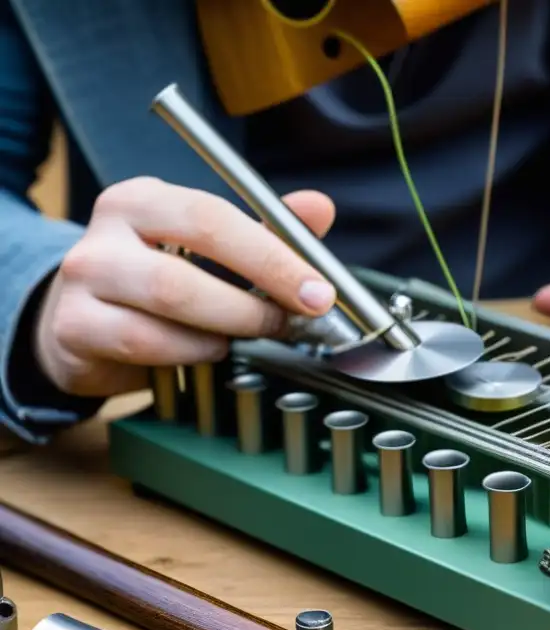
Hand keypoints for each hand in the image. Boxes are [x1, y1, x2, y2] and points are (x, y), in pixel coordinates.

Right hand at [33, 177, 338, 397]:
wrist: (84, 320)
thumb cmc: (160, 278)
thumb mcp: (212, 249)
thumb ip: (266, 230)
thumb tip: (319, 208)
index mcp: (144, 200)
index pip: (212, 217)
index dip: (272, 258)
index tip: (318, 291)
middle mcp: (106, 232)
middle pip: (185, 269)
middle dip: (254, 302)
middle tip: (293, 322)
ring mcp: (84, 279)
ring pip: (166, 307)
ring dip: (226, 329)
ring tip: (254, 337)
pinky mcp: (73, 326)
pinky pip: (144, 344)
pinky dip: (191, 353)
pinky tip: (212, 353)